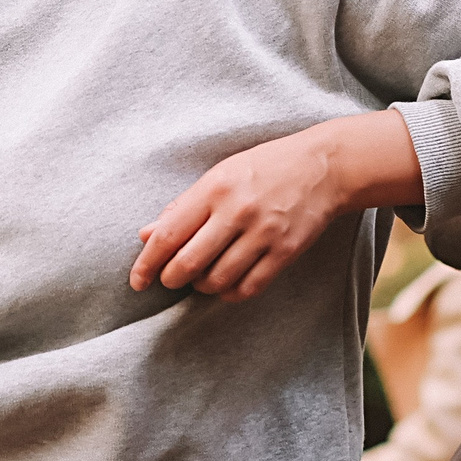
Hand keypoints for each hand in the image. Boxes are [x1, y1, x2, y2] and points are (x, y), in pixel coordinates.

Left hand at [128, 113, 422, 301]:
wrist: (324, 167)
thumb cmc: (263, 168)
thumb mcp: (219, 175)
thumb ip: (182, 206)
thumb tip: (146, 234)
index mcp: (214, 189)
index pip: (169, 235)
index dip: (147, 263)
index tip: (137, 280)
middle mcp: (237, 212)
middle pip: (188, 263)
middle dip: (170, 279)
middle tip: (169, 279)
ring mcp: (264, 234)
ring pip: (217, 280)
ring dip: (201, 286)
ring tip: (200, 278)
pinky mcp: (286, 252)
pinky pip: (249, 287)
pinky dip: (230, 293)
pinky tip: (225, 285)